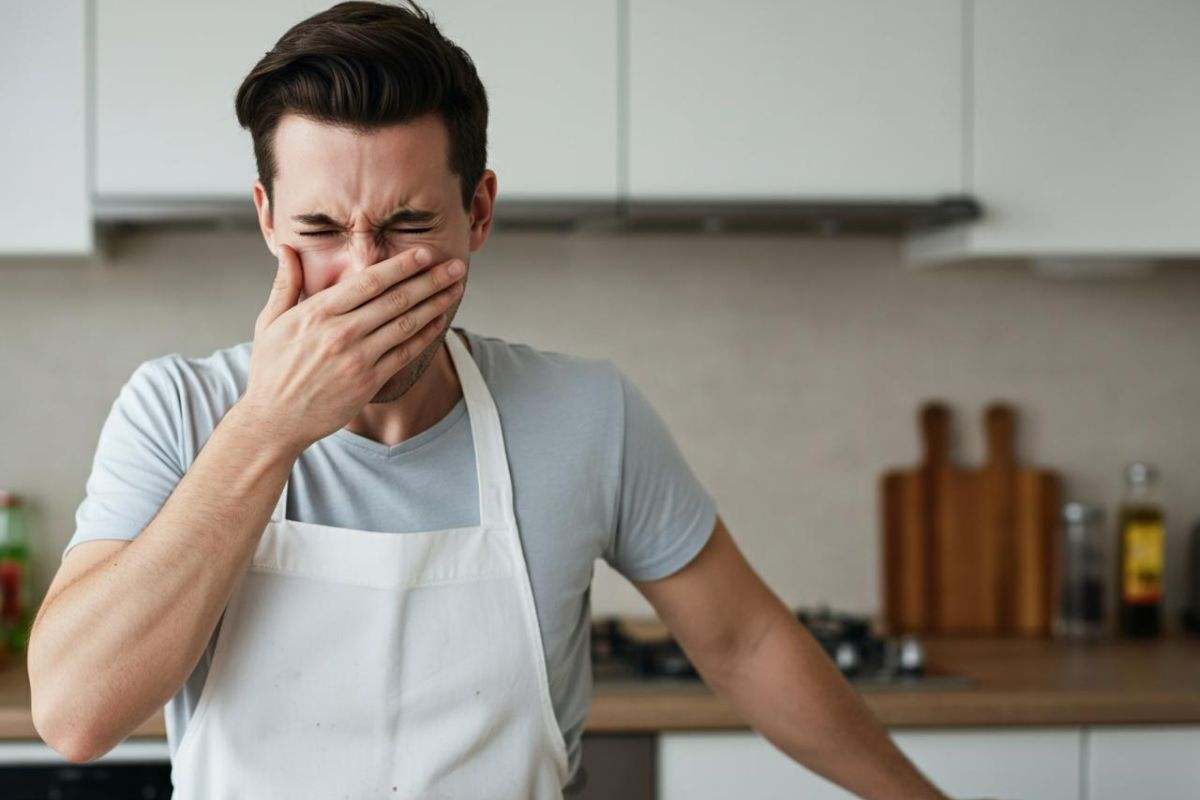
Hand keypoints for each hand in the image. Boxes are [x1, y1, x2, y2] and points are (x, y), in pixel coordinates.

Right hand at [237, 243, 466, 452]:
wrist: (274, 420)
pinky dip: (425, 336)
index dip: (402, 266)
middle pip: (396, 300)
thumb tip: (287, 249)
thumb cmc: (271, 369)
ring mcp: (357, 358)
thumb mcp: (270, 322)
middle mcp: (341, 333)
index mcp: (318, 312)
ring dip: (435, 304)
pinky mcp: (368, 382)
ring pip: (405, 324)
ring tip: (455, 289)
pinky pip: (404, 354)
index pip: (369, 282)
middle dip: (430, 280)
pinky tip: (439, 321)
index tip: (426, 254)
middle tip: (457, 267)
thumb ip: (286, 284)